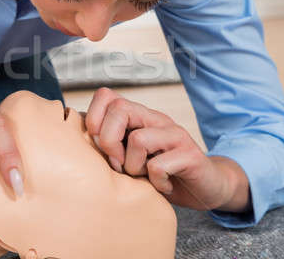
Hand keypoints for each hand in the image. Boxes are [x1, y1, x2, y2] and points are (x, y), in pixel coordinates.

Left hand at [85, 87, 249, 211]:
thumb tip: (76, 140)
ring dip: (133, 166)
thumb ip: (110, 145)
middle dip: (109, 141)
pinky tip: (162, 186)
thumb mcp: (130, 157)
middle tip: (118, 164)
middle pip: (120, 108)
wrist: (207, 187)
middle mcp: (157, 119)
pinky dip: (156, 182)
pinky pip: (159, 166)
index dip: (94, 118)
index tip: (99, 146)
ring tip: (143, 176)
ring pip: (138, 139)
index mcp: (139, 116)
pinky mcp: (190, 155)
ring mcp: (175, 134)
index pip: (106, 96)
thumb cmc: (162, 173)